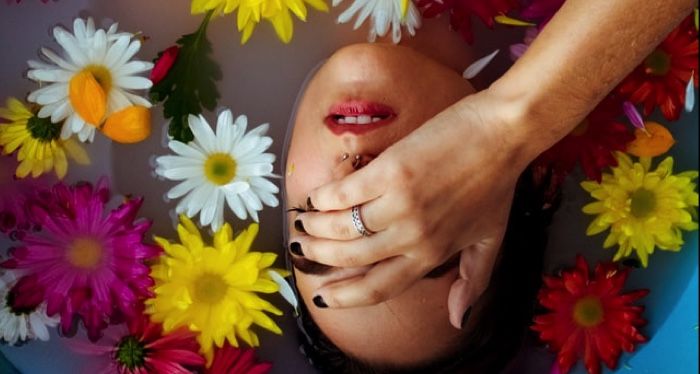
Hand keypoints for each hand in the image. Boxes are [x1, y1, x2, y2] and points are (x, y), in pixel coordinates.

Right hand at [291, 89, 532, 327]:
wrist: (502, 134)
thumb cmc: (496, 185)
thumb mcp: (490, 241)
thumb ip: (473, 280)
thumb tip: (459, 320)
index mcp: (432, 255)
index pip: (378, 288)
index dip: (344, 296)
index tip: (322, 295)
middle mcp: (412, 236)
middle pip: (350, 258)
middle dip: (319, 257)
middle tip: (303, 248)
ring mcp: (400, 204)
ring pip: (341, 228)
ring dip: (314, 228)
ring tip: (303, 223)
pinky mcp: (390, 172)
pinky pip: (343, 194)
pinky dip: (322, 198)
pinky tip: (315, 197)